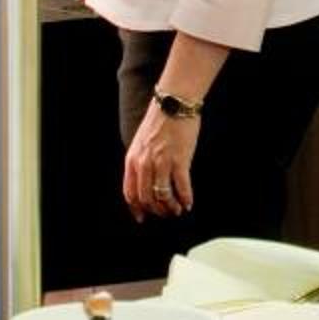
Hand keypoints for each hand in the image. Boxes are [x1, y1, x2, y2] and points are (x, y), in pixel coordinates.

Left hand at [123, 99, 198, 219]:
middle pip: (147, 198)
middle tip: (166, 213)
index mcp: (132, 159)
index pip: (130, 192)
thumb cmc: (160, 120)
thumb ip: (141, 161)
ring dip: (171, 207)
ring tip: (177, 209)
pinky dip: (185, 198)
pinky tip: (189, 202)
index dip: (137, 208)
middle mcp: (144, 163)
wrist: (174, 103)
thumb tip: (147, 180)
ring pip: (163, 195)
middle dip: (157, 210)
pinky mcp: (179, 160)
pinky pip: (181, 187)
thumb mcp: (141, 142)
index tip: (143, 216)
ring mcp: (162, 162)